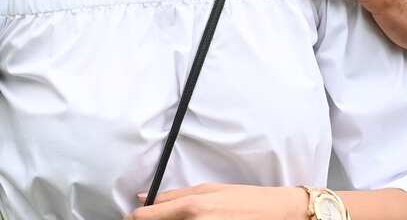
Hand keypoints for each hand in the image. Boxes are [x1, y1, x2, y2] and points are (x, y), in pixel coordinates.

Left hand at [129, 184, 306, 219]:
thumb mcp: (208, 189)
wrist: (275, 214)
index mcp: (191, 207)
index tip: (132, 217)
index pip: (147, 218)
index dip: (135, 218)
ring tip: (189, 217)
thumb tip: (144, 198)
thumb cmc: (243, 198)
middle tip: (161, 217)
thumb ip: (173, 195)